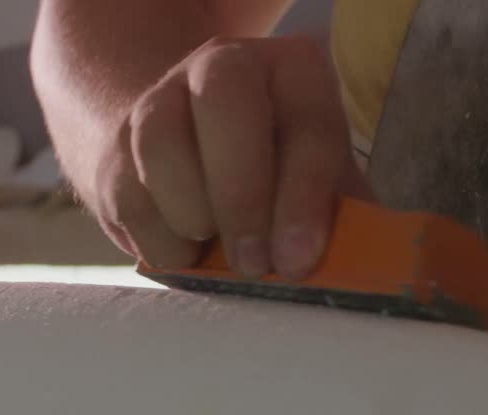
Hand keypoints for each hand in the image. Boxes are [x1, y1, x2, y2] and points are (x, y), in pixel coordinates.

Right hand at [90, 35, 372, 278]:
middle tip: (253, 262)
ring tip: (212, 252)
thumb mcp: (323, 188)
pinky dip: (157, 238)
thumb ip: (345, 220)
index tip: (297, 259)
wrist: (194, 157)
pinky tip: (184, 253)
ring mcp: (161, 99)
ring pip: (160, 143)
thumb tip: (371, 275)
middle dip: (240, 195)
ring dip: (191, 213)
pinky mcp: (116, 145)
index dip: (303, 197)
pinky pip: (126, 192)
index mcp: (293, 72)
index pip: (305, 123)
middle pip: (223, 101)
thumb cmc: (277, 182)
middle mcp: (223, 66)